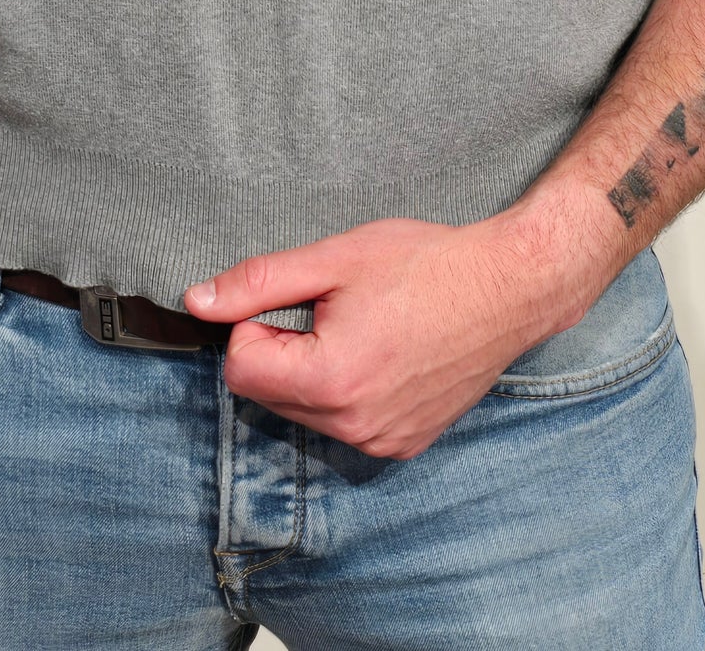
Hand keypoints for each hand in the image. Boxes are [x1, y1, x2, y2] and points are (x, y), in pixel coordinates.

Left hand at [181, 208, 584, 460]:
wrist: (507, 288)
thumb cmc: (424, 264)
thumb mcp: (334, 258)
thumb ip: (258, 283)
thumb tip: (197, 302)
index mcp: (331, 381)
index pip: (239, 368)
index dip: (254, 325)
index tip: (296, 299)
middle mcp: (354, 426)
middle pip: (267, 394)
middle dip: (281, 350)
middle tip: (332, 309)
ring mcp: (381, 442)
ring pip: (302, 412)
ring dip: (311, 372)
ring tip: (361, 329)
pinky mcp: (402, 445)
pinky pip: (343, 424)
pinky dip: (345, 392)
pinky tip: (381, 355)